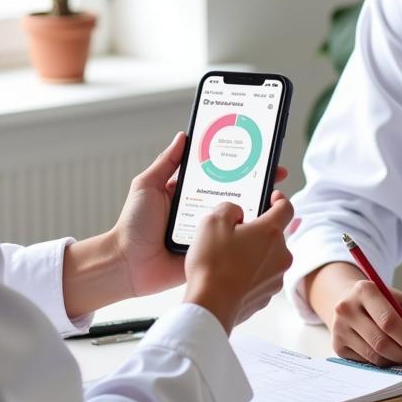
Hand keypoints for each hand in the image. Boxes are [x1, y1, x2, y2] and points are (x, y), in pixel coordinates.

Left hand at [112, 133, 287, 297]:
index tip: (257, 155)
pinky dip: (246, 237)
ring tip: (275, 199)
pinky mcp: (211, 253)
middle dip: (255, 185)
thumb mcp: (147, 186)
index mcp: (188, 193)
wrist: (127, 265)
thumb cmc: (133, 225)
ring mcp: (208, 233)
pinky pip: (231, 244)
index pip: (218, 175)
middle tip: (275, 175)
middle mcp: (201, 210)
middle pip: (233, 195)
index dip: (237, 165)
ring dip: (255, 210)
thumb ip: (166, 162)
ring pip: (237, 219)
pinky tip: (263, 228)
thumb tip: (184, 136)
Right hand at [183, 193, 293, 331]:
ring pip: (267, 258)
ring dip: (253, 254)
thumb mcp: (213, 221)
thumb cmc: (212, 264)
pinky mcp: (266, 296)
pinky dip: (249, 274)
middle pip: (273, 235)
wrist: (210, 305)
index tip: (273, 198)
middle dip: (257, 232)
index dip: (279, 200)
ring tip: (227, 258)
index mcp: (270, 232)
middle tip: (234, 234)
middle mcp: (280, 255)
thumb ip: (229, 208)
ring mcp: (275, 278)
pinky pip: (260, 278)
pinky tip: (229, 276)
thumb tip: (237, 214)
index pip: (286, 208)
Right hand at [308, 263, 401, 366]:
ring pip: (374, 356)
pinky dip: (382, 363)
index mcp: (364, 290)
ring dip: (394, 361)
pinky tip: (386, 354)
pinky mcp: (337, 346)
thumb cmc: (382, 302)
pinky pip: (366, 363)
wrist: (351, 302)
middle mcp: (346, 308)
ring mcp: (339, 328)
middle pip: (380, 342)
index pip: (388, 320)